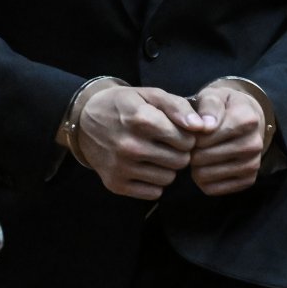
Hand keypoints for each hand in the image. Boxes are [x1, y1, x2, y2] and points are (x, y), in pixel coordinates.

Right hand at [76, 84, 212, 198]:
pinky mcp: (116, 184)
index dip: (186, 135)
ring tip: (155, 154)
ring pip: (168, 178)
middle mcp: (130, 145)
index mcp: (141, 119)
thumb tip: (201, 127)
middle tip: (167, 143)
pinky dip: (154, 182)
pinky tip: (145, 166)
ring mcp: (121, 167)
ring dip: (167, 168)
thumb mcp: (150, 94)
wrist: (85, 121)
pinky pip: (153, 193)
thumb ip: (179, 107)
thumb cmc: (125, 105)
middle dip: (178, 152)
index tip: (176, 131)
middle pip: (180, 161)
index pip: (186, 140)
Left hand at [187, 83, 268, 194]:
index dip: (193, 134)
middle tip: (192, 145)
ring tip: (197, 155)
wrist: (246, 120)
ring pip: (206, 175)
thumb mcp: (214, 96)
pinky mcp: (248, 181)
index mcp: (247, 119)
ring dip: (195, 167)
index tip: (192, 130)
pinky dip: (202, 181)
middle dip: (192, 151)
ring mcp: (253, 164)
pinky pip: (213, 189)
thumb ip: (208, 105)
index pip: (208, 135)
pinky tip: (205, 167)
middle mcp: (254, 144)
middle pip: (205, 156)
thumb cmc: (224, 107)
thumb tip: (205, 126)